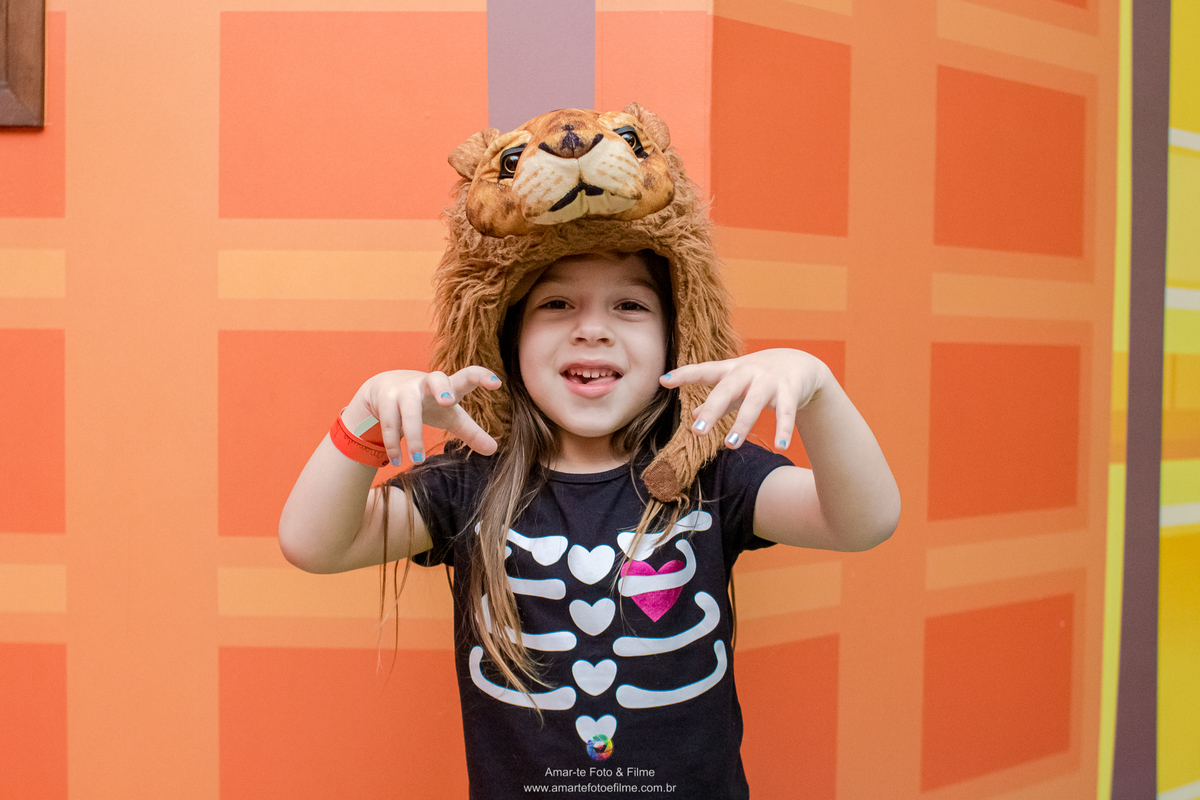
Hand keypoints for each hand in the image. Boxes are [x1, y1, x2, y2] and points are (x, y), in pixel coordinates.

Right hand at [346, 367, 502, 464]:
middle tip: (448, 403)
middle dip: (441, 389)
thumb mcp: (449, 416)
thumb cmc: (427, 403)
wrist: (383, 388)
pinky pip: (389, 423)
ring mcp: (404, 390)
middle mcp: (426, 383)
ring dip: (414, 436)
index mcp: (448, 386)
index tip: (497, 384)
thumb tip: (494, 450)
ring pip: (408, 411)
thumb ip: (471, 431)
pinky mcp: (385, 399)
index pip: (467, 376)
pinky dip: (393, 444)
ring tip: (418, 460)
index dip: (481, 377)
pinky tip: (396, 460)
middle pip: (435, 380)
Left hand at [660, 349, 832, 449]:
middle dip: (712, 410)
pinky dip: (784, 430)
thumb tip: (694, 416)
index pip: (704, 371)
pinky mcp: (791, 390)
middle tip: (697, 432)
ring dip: (743, 423)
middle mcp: (748, 372)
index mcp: (731, 370)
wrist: (800, 363)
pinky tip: (780, 447)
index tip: (663, 381)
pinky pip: (787, 412)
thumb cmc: (759, 377)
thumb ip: (717, 401)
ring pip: (755, 402)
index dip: (684, 375)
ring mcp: (770, 380)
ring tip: (731, 444)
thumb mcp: (736, 386)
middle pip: (727, 389)